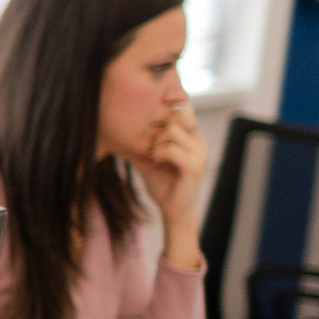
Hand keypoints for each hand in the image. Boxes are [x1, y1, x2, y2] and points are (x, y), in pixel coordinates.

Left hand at [132, 103, 206, 268]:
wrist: (173, 211)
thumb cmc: (162, 184)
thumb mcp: (148, 158)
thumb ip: (141, 142)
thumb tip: (119, 128)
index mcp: (192, 137)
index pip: (183, 108)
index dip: (164, 112)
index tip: (150, 129)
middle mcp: (199, 141)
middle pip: (176, 115)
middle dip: (157, 129)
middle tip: (151, 146)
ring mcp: (200, 153)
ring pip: (172, 130)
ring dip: (156, 143)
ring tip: (154, 156)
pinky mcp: (194, 166)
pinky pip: (171, 149)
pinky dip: (159, 154)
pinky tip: (156, 162)